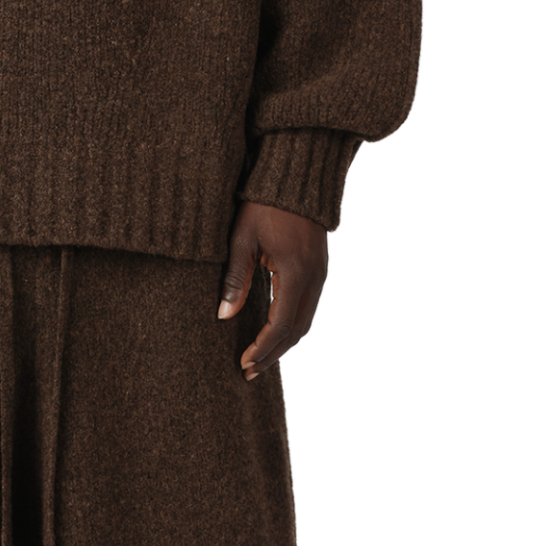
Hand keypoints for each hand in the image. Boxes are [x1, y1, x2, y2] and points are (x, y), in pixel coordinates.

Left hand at [217, 201, 327, 380]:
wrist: (296, 174)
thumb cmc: (263, 203)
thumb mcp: (242, 239)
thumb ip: (235, 279)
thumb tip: (224, 316)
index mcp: (296, 273)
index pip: (280, 325)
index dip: (262, 348)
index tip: (243, 364)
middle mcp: (314, 278)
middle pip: (296, 330)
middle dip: (273, 353)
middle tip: (249, 371)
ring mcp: (320, 273)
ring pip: (305, 321)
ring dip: (283, 343)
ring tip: (259, 358)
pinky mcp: (318, 268)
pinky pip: (308, 307)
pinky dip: (291, 326)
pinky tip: (273, 331)